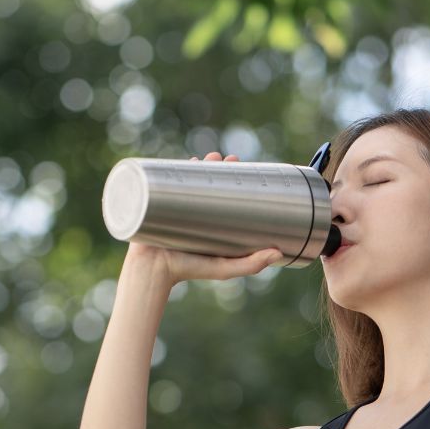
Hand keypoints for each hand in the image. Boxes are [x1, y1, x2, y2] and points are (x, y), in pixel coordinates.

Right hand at [124, 152, 282, 285]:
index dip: (235, 179)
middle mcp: (195, 211)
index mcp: (211, 221)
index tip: (246, 169)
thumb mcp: (224, 268)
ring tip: (210, 157)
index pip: (225, 194)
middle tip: (229, 159)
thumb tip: (278, 253)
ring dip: (200, 164)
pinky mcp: (157, 203)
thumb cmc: (188, 271)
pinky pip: (167, 182)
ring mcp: (176, 206)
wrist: (151, 270)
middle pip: (208, 182)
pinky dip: (175, 169)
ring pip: (190, 179)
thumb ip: (251, 264)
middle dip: (219, 167)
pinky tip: (186, 161)